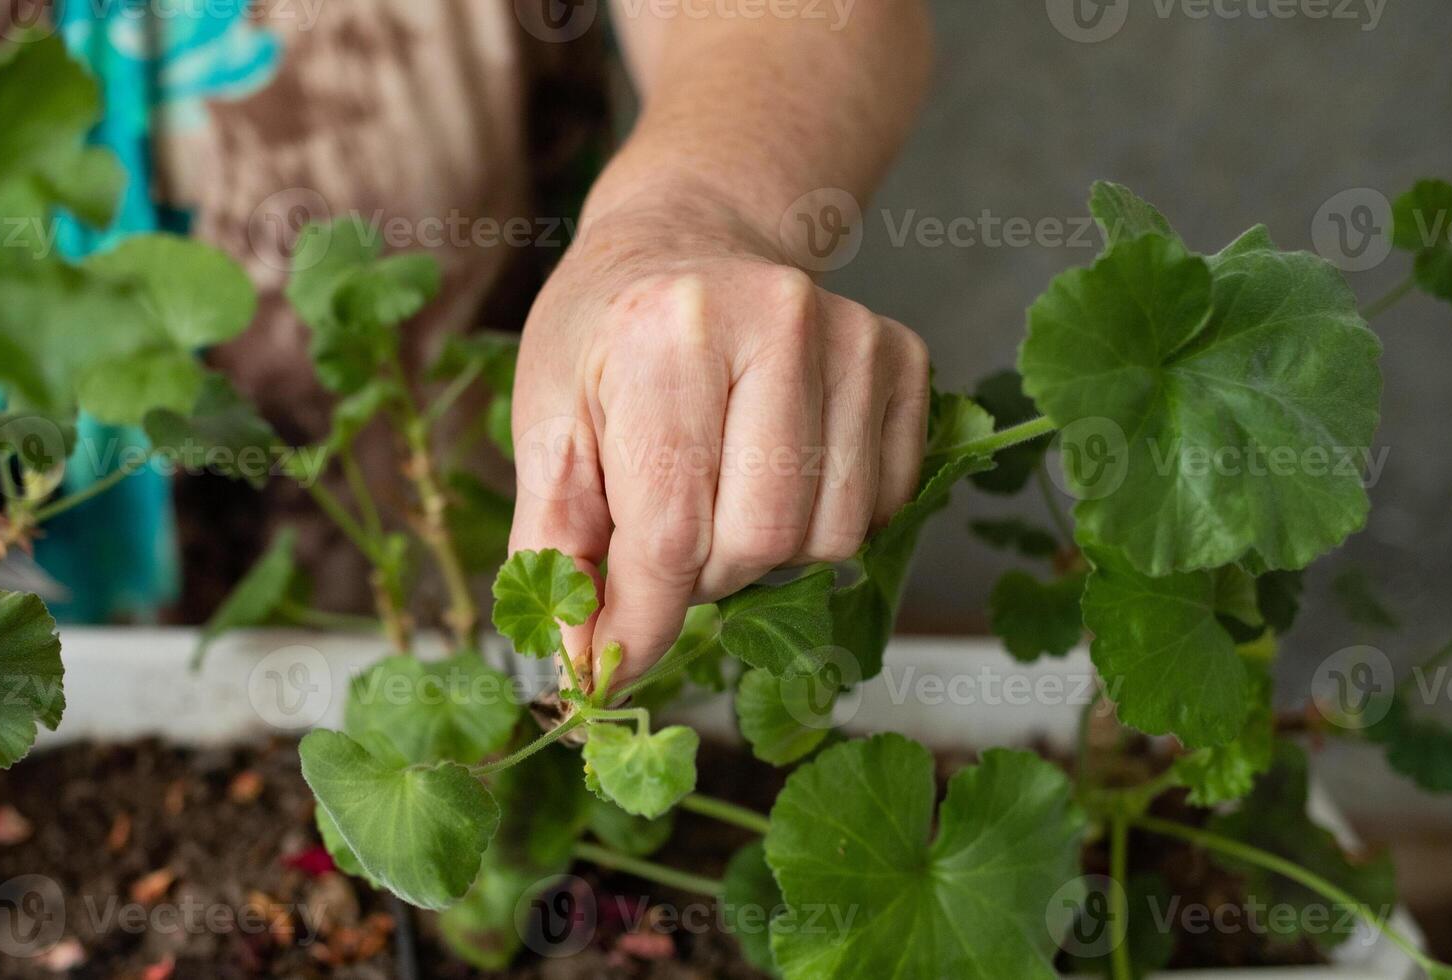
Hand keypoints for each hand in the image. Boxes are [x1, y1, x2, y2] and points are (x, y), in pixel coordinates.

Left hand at [508, 193, 930, 690]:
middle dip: (704, 574)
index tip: (612, 668)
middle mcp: (778, 321)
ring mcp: (855, 336)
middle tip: (667, 533)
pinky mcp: (904, 357)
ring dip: (766, 552)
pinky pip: (884, 507)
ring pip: (830, 537)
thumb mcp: (547, 430)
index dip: (642, 620)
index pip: (671, 529)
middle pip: (761, 540)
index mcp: (668, 333)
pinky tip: (778, 468)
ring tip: (721, 495)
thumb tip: (584, 669)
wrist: (685, 241)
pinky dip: (825, 519)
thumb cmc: (604, 341)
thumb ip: (556, 551)